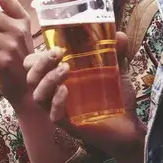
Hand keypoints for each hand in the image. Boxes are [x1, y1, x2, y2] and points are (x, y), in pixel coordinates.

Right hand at [24, 31, 144, 162]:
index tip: (57, 48)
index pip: (34, 66)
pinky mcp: (69, 126)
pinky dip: (58, 102)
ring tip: (65, 70)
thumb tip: (119, 34)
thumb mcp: (117, 71)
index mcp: (61, 79)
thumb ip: (117, 53)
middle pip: (31, 79)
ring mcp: (60, 110)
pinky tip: (66, 91)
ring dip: (48, 80)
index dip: (38, 56)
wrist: (130, 128)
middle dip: (40, 64)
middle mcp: (55, 94)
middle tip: (58, 54)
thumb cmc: (119, 99)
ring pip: (38, 96)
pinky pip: (54, 115)